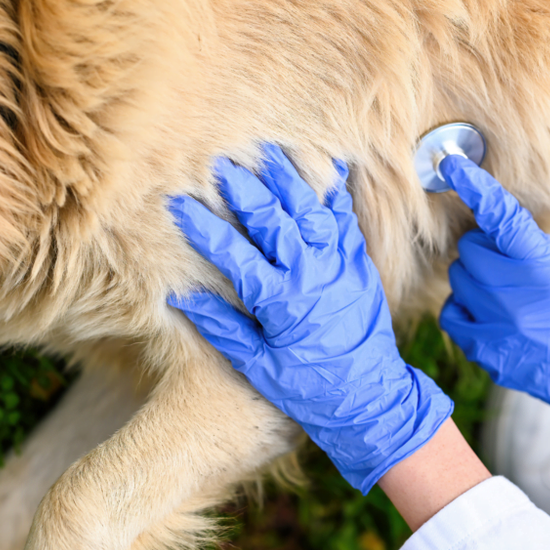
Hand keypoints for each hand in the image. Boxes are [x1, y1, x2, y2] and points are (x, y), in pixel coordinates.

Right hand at [168, 144, 452, 493]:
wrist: (370, 398)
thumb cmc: (308, 388)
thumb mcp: (257, 365)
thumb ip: (220, 326)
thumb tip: (180, 297)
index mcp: (279, 301)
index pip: (231, 253)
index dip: (202, 226)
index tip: (178, 203)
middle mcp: (309, 274)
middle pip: (271, 217)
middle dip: (242, 187)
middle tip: (220, 161)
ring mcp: (338, 264)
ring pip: (309, 208)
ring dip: (287, 177)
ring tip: (267, 151)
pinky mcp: (359, 262)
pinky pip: (344, 219)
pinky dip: (333, 191)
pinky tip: (324, 166)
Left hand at [438, 154, 549, 479]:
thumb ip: (539, 248)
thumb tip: (501, 231)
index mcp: (544, 271)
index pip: (501, 217)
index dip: (473, 185)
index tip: (450, 163)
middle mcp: (514, 298)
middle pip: (470, 248)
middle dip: (486, 246)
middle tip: (511, 260)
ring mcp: (496, 328)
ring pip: (458, 279)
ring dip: (476, 276)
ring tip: (507, 291)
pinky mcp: (484, 353)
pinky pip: (451, 314)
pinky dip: (464, 307)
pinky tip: (489, 312)